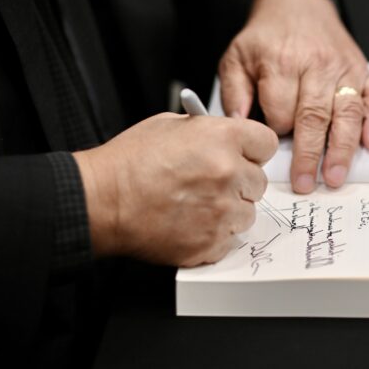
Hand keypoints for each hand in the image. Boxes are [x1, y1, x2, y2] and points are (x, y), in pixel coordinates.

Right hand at [74, 112, 277, 266]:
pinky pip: (229, 239)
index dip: (252, 149)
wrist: (102, 201)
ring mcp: (221, 212)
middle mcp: (228, 174)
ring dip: (227, 210)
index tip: (245, 155)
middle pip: (259, 182)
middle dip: (239, 182)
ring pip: (246, 213)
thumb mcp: (171, 125)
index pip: (266, 143)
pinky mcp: (211, 243)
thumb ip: (208, 131)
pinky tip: (188, 221)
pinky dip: (213, 234)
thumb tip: (227, 138)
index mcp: (222, 139)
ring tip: (195, 203)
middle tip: (210, 181)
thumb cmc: (129, 162)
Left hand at [218, 0, 368, 192]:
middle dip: (310, 155)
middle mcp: (316, 65)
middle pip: (314, 116)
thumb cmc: (266, 37)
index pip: (281, 109)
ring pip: (347, 112)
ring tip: (336, 177)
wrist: (298, 4)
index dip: (275, 132)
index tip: (270, 148)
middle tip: (305, 184)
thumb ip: (234, 91)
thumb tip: (237, 125)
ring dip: (343, 148)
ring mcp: (343, 68)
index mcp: (281, 62)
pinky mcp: (362, 70)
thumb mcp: (237, 56)